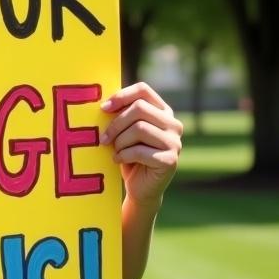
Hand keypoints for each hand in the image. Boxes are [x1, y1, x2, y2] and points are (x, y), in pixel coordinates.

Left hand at [99, 82, 182, 207]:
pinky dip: (123, 155)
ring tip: (115, 151)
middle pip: (139, 108)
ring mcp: (175, 142)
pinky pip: (139, 150)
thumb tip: (104, 103)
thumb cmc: (129, 155)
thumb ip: (121, 114)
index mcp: (163, 111)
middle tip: (104, 138)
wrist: (140, 188)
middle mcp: (173, 124)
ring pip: (139, 128)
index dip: (121, 95)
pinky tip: (118, 160)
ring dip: (120, 141)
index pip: (143, 90)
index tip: (103, 108)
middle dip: (116, 123)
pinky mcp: (170, 160)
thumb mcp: (124, 131)